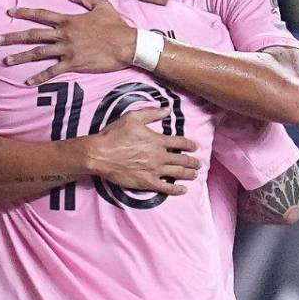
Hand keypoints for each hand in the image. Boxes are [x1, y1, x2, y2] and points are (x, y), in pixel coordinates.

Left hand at [2, 0, 137, 84]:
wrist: (127, 44)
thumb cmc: (115, 25)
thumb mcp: (101, 5)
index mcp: (68, 19)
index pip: (41, 14)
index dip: (24, 12)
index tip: (9, 12)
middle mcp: (64, 34)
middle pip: (33, 35)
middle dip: (13, 37)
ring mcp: (67, 50)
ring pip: (38, 53)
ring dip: (20, 57)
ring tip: (6, 61)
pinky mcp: (73, 64)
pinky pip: (52, 71)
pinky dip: (39, 77)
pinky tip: (28, 82)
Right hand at [71, 107, 199, 194]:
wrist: (100, 154)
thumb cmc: (114, 135)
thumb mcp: (132, 117)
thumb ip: (152, 113)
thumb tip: (167, 109)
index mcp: (157, 140)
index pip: (180, 143)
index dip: (190, 145)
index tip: (195, 147)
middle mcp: (159, 156)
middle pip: (182, 160)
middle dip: (193, 162)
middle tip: (198, 163)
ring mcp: (154, 170)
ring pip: (178, 173)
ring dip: (189, 174)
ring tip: (194, 174)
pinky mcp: (147, 182)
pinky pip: (166, 188)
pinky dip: (176, 189)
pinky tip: (183, 190)